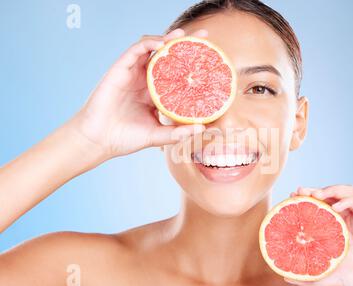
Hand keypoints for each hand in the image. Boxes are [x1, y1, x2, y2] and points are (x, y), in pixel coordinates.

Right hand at [69, 28, 206, 159]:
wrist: (99, 140)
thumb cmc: (125, 138)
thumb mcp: (157, 136)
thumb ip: (178, 133)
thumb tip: (203, 128)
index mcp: (155, 93)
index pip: (177, 73)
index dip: (192, 64)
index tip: (210, 60)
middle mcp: (146, 80)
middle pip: (168, 56)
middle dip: (185, 44)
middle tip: (204, 38)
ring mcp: (133, 73)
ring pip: (152, 48)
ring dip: (168, 39)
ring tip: (184, 36)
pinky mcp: (120, 69)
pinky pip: (135, 50)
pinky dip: (149, 44)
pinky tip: (162, 45)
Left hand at [284, 184, 352, 285]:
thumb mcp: (334, 278)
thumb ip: (314, 278)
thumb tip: (289, 278)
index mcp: (341, 227)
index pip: (323, 204)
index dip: (308, 197)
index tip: (292, 196)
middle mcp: (352, 219)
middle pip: (333, 194)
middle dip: (316, 190)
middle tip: (300, 191)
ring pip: (349, 192)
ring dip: (332, 189)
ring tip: (316, 195)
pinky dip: (348, 201)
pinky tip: (336, 207)